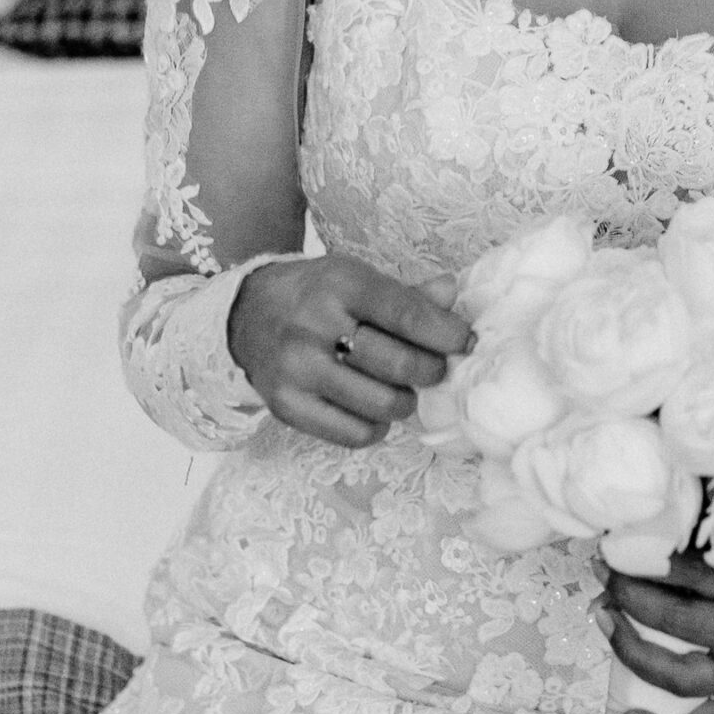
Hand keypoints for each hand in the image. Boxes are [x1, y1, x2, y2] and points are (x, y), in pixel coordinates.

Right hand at [228, 255, 471, 446]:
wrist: (247, 315)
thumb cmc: (317, 296)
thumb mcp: (357, 279)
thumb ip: (408, 294)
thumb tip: (452, 293)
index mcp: (340, 285)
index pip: (407, 314)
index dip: (446, 334)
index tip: (465, 342)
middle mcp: (314, 326)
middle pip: (400, 366)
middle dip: (431, 371)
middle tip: (433, 369)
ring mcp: (297, 369)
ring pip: (382, 405)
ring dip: (405, 402)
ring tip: (400, 389)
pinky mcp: (287, 406)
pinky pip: (354, 433)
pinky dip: (376, 426)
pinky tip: (372, 408)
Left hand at [595, 550, 713, 713]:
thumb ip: (711, 544)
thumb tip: (651, 530)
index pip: (693, 572)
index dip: (649, 558)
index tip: (617, 544)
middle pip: (677, 619)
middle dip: (630, 595)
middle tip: (602, 572)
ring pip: (679, 675)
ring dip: (630, 649)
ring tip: (601, 616)